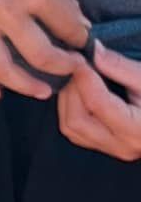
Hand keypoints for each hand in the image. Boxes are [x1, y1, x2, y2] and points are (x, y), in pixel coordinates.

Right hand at [0, 0, 88, 99]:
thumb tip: (79, 26)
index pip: (67, 27)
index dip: (79, 39)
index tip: (79, 42)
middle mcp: (6, 10)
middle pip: (40, 55)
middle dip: (63, 67)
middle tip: (71, 70)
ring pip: (3, 68)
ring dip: (25, 86)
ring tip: (41, 92)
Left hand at [57, 43, 140, 159]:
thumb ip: (121, 66)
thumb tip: (94, 51)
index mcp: (138, 129)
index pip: (98, 105)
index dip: (84, 79)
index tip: (80, 59)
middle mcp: (123, 145)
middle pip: (75, 120)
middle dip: (72, 90)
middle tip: (77, 66)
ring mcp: (112, 149)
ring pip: (70, 128)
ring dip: (68, 99)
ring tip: (79, 76)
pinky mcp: (105, 146)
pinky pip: (75, 132)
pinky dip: (70, 110)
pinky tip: (80, 91)